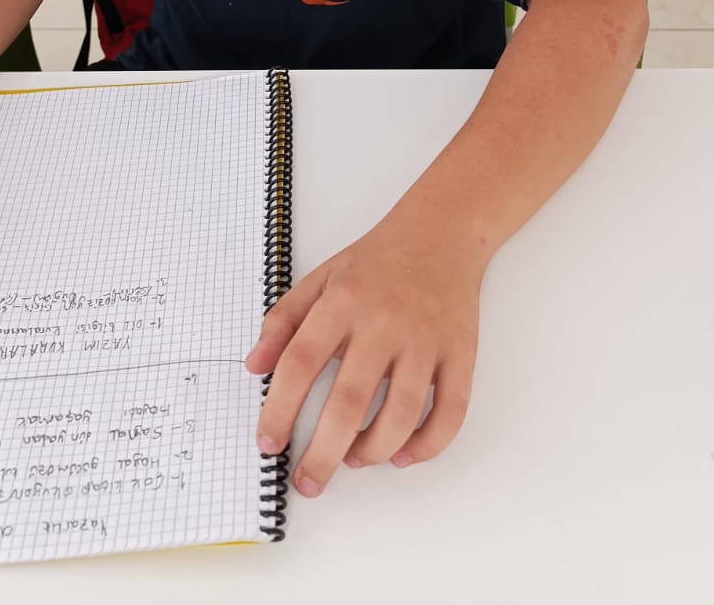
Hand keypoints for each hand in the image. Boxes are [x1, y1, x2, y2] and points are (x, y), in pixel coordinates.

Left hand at [243, 198, 484, 496]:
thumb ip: (283, 320)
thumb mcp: (320, 277)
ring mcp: (424, 339)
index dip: (279, 410)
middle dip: (323, 453)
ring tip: (354, 459)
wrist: (441, 232)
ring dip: (374, 450)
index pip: (301, 363)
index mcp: (342, 302)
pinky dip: (428, 444)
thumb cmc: (377, 260)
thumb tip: (254, 367)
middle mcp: (383, 322)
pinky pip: (450, 411)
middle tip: (308, 482)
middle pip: (348, 401)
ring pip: (400, 414)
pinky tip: (405, 455)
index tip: (268, 444)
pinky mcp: (460, 353)